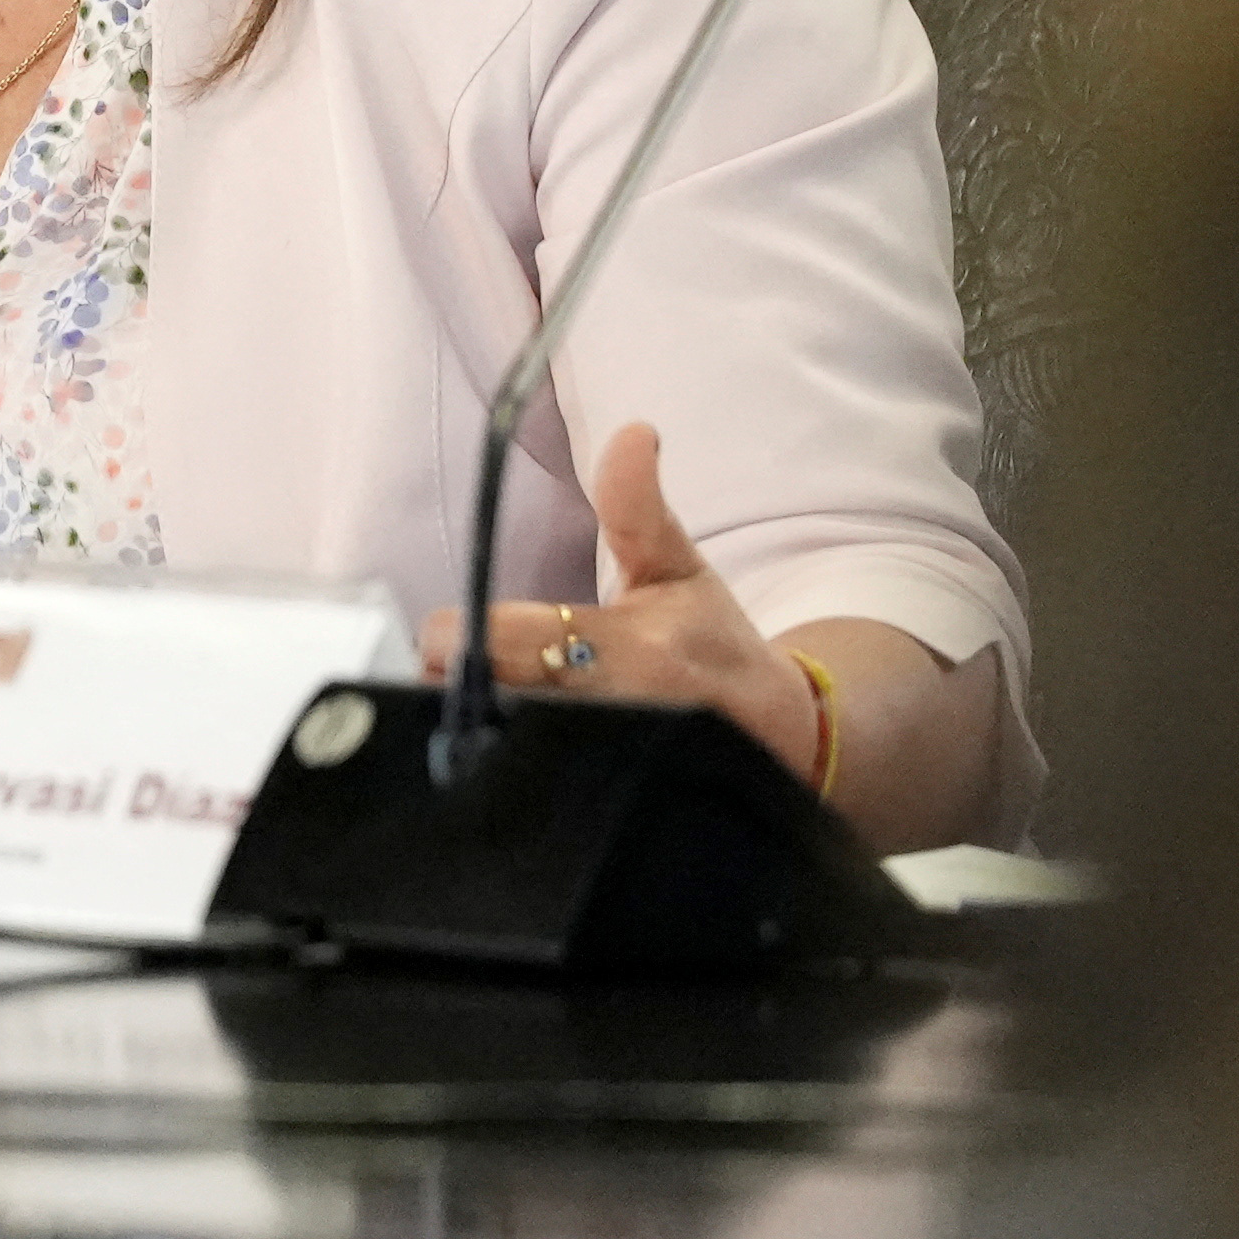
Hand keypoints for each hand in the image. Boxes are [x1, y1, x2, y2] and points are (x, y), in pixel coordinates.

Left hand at [418, 422, 821, 782]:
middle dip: (460, 691)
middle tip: (461, 678)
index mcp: (627, 648)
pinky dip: (510, 779)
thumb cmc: (715, 645)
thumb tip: (633, 432)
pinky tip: (508, 762)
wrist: (782, 738)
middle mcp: (619, 714)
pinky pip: (533, 797)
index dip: (459, 637)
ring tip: (485, 717)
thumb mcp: (680, 567)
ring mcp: (617, 769)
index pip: (497, 642)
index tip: (455, 633)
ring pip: (503, 758)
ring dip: (479, 737)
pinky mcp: (610, 805)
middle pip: (487, 706)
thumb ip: (637, 506)